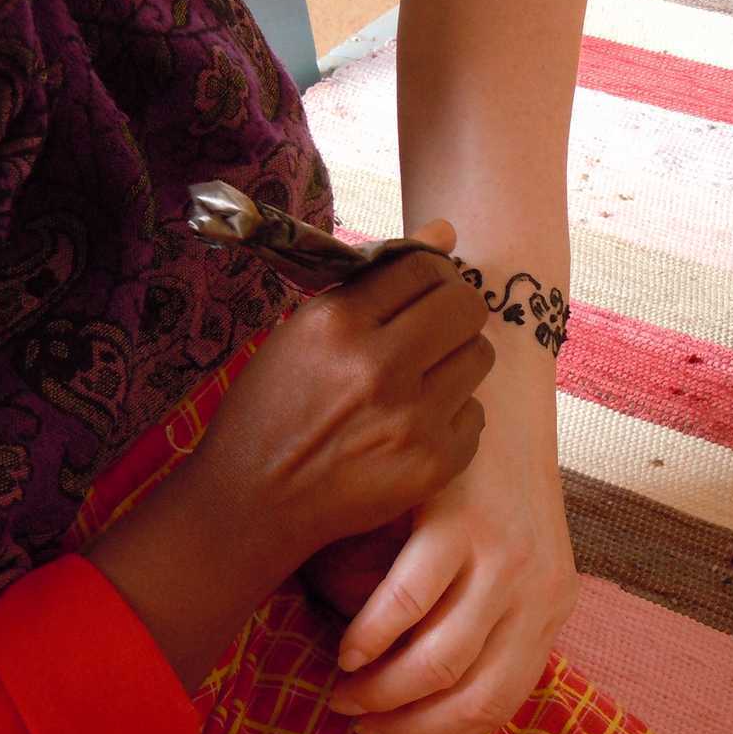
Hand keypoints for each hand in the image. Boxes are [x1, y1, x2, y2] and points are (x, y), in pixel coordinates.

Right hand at [87, 220, 494, 689]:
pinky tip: (413, 426)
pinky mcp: (434, 464)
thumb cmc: (272, 409)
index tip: (423, 291)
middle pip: (466, 306)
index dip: (431, 273)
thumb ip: (374, 280)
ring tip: (419, 380)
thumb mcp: (303, 330)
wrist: (252, 502)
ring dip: (456, 361)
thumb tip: (447, 231)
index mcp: (338, 324)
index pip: (424, 268)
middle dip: (455, 310)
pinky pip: (476, 415)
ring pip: (480, 356)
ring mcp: (411, 419)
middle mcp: (378, 367)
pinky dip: (451, 416)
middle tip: (433, 330)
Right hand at [325, 375, 577, 733]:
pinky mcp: (458, 521)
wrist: (502, 382)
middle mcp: (538, 590)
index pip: (498, 706)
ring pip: (434, 665)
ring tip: (343, 687)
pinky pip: (403, 606)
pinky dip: (367, 638)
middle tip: (356, 720)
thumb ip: (488, 614)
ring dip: (378, 693)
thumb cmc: (493, 475)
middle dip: (403, 729)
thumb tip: (431, 690)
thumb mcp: (513, 553)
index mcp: (553, 605)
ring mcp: (502, 557)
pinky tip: (346, 643)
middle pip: (468, 701)